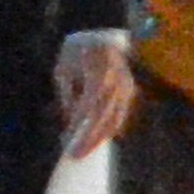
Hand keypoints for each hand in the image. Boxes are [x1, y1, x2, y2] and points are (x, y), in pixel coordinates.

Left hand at [57, 30, 138, 161]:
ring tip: (83, 153)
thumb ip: (68, 94)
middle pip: (104, 114)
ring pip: (115, 118)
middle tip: (75, 154)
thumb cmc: (76, 54)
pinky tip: (96, 142)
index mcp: (99, 69)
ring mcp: (126, 86)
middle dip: (89, 137)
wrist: (102, 38)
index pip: (91, 100)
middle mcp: (117, 79)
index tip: (68, 137)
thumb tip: (71, 121)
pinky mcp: (129, 91)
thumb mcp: (64, 69)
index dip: (81, 121)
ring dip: (99, 138)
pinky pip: (120, 115)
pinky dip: (109, 130)